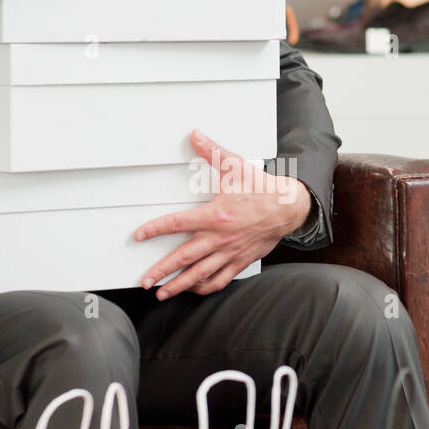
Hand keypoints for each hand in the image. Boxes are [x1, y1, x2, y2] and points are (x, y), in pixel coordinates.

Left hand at [134, 129, 312, 299]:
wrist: (289, 208)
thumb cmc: (262, 189)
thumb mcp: (236, 166)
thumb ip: (213, 152)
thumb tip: (196, 136)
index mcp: (216, 216)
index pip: (177, 224)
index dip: (155, 230)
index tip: (139, 236)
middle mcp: (220, 238)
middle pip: (184, 258)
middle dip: (162, 271)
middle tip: (146, 280)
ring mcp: (230, 253)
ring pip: (200, 275)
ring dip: (179, 286)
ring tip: (163, 293)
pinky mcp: (240, 261)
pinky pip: (220, 279)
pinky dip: (205, 287)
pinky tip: (193, 289)